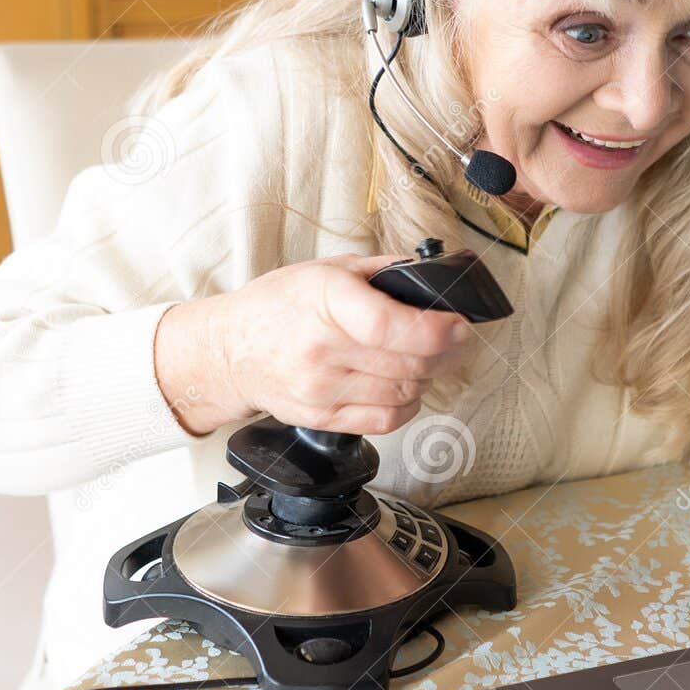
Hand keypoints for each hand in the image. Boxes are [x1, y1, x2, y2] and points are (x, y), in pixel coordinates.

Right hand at [154, 254, 473, 436]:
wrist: (231, 349)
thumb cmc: (280, 304)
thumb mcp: (329, 269)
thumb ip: (384, 272)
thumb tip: (434, 278)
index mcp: (326, 301)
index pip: (391, 326)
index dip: (436, 330)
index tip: (458, 326)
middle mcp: (322, 349)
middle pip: (408, 362)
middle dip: (443, 352)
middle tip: (452, 340)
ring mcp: (320, 389)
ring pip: (403, 393)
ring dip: (425, 378)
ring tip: (423, 359)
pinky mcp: (322, 418)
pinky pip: (384, 420)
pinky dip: (406, 406)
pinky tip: (403, 386)